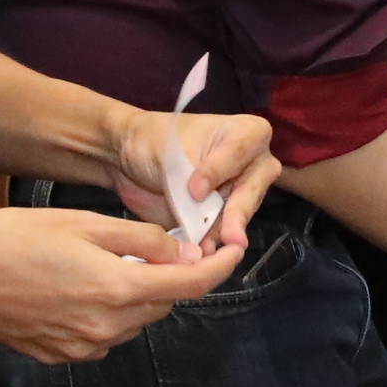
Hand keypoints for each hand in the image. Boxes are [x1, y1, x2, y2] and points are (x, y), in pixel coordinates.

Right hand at [0, 206, 238, 366]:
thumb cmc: (11, 240)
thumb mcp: (83, 224)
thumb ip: (141, 240)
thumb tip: (184, 251)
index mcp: (117, 290)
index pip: (190, 285)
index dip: (219, 267)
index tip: (234, 251)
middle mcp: (107, 328)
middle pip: (163, 302)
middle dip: (171, 274)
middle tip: (161, 244)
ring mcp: (84, 347)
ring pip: (135, 319)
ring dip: (138, 293)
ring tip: (109, 261)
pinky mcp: (62, 356)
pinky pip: (105, 333)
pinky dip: (108, 311)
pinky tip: (82, 286)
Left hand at [108, 106, 275, 259]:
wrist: (132, 160)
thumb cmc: (156, 141)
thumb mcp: (175, 153)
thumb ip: (194, 179)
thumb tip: (203, 210)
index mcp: (248, 133)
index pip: (241, 153)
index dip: (218, 171)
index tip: (194, 189)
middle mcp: (254, 165)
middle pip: (251, 190)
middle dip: (237, 213)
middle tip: (230, 237)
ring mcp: (241, 195)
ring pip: (240, 217)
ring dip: (222, 234)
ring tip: (206, 249)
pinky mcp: (224, 219)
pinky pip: (223, 235)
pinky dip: (210, 243)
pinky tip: (201, 252)